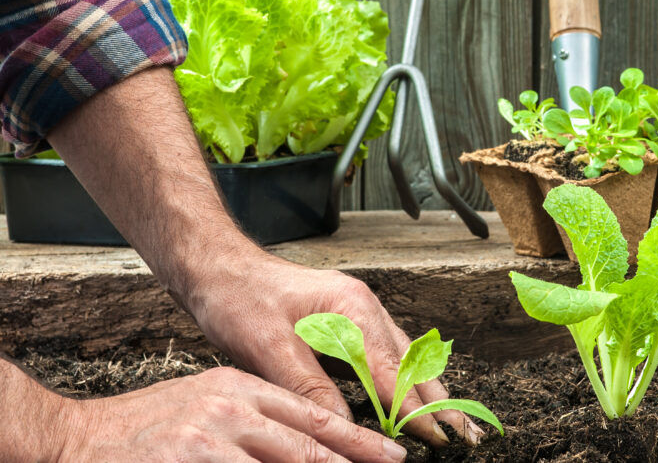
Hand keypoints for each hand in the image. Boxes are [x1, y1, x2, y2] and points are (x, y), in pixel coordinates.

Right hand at [60, 367, 406, 461]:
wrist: (81, 437)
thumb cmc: (149, 425)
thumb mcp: (209, 402)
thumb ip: (256, 421)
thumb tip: (305, 446)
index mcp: (240, 388)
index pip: (311, 414)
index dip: (355, 439)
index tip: (390, 455)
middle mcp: (230, 409)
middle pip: (306, 444)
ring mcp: (208, 440)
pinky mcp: (189, 461)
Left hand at [187, 252, 484, 446]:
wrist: (218, 267)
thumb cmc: (239, 298)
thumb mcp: (268, 347)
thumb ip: (310, 387)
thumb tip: (344, 427)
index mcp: (352, 308)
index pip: (393, 370)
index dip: (416, 408)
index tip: (438, 438)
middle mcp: (364, 308)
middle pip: (412, 361)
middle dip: (439, 400)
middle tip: (466, 434)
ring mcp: (359, 312)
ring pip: (405, 357)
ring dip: (427, 391)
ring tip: (451, 421)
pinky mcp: (348, 321)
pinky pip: (387, 353)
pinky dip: (405, 379)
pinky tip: (412, 397)